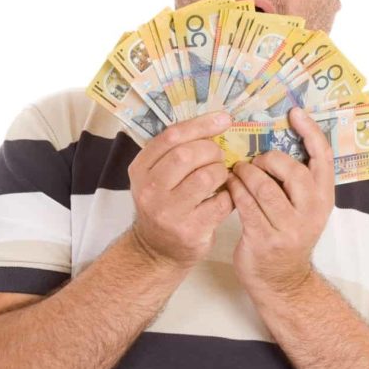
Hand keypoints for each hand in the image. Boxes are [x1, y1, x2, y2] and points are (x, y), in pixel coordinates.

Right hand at [128, 111, 234, 268]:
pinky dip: (228, 195)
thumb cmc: (164, 203)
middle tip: (218, 156)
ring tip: (220, 176)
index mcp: (140, 169)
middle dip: (211, 150)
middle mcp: (149, 190)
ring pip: (205, 177)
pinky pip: (220, 202)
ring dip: (221, 172)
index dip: (201, 124)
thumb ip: (177, 150)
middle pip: (186, 154)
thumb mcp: (157, 175)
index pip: (171, 137)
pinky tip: (223, 197)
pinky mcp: (190, 230)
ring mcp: (168, 212)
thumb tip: (219, 121)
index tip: (224, 119)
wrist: (157, 249)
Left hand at [225, 106, 335, 292]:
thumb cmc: (286, 233)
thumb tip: (273, 139)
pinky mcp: (266, 239)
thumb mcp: (302, 207)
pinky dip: (235, 191)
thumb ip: (295, 179)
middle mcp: (312, 211)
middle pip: (292, 171)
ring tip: (236, 170)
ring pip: (264, 188)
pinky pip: (246, 205)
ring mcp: (290, 228)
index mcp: (324, 197)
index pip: (324, 157)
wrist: (281, 279)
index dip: (310, 131)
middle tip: (254, 159)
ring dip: (245, 174)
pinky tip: (229, 185)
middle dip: (268, 159)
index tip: (294, 112)